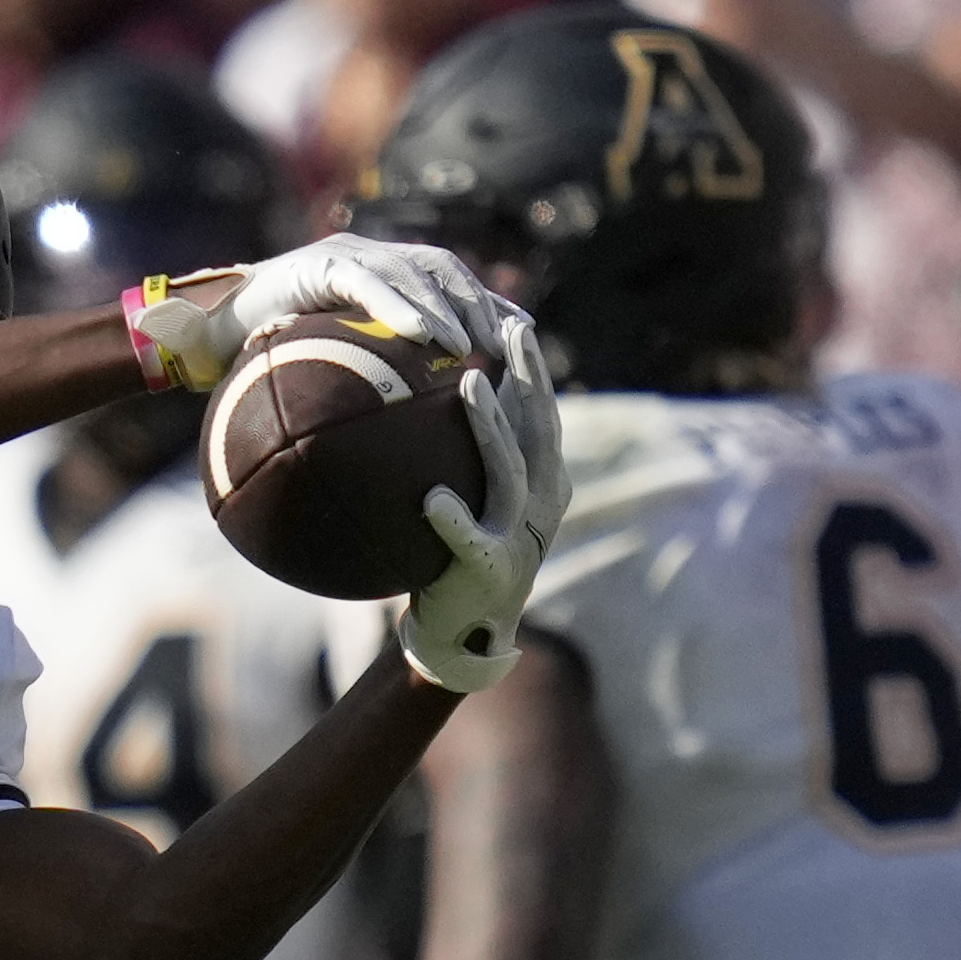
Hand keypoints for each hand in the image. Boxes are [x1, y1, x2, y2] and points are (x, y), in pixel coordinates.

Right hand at [127, 233, 514, 386]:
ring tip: (472, 347)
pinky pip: (370, 282)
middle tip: (510, 346)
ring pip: (417, 270)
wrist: (195, 334)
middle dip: (481, 304)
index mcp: (378, 273)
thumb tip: (395, 434)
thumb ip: (361, 380)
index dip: (488, 306)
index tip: (520, 344)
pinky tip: (426, 337)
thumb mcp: (317, 373)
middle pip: (444, 269)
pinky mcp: (321, 261)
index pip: (447, 282)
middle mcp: (369, 253)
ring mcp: (346, 252)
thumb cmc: (251, 364)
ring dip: (449, 309)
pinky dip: (401, 307)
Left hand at [402, 313, 566, 693]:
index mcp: (543, 484)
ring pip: (511, 472)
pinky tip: (432, 498)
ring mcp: (520, 537)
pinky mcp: (490, 571)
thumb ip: (459, 462)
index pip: (541, 417)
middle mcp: (542, 504)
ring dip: (492, 426)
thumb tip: (418, 409)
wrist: (462, 636)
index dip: (534, 372)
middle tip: (510, 331)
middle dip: (531, 378)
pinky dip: (455, 518)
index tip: (518, 323)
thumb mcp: (467, 504)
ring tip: (470, 386)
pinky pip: (470, 540)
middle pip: (541, 429)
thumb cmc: (452, 561)